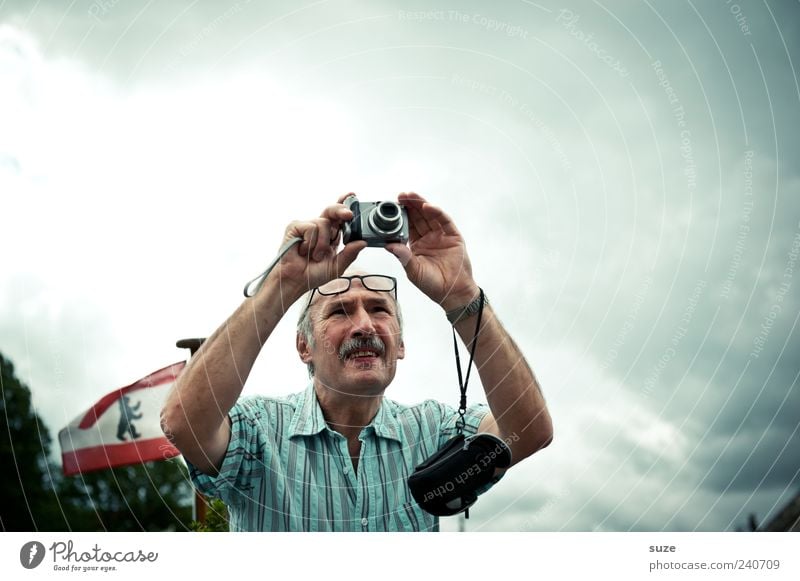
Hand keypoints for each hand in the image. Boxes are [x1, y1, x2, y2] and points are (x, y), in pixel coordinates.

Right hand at [272, 195, 366, 295]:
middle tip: (348, 215)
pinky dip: (310, 242)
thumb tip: (362, 242)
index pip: (339, 216)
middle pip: (332, 210)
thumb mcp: (337, 266)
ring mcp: (307, 226)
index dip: (345, 204)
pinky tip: (304, 250)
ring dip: (322, 243)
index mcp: (331, 235)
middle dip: (341, 210)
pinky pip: (310, 227)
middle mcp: (320, 228)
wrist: (295, 281)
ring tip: (315, 256)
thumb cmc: (313, 274)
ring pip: (323, 223)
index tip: (353, 196)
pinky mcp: (295, 227)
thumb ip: (350, 254)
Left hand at [384, 192, 478, 310]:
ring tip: (410, 196)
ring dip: (420, 204)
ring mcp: (441, 235)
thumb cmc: (432, 284)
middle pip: (418, 217)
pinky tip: (427, 207)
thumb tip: (387, 244)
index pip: (408, 226)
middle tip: (400, 196)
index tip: (392, 207)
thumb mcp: (413, 270)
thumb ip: (402, 256)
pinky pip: (444, 221)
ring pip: (430, 215)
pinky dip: (436, 212)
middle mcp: (429, 237)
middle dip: (409, 205)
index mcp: (417, 245)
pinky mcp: (453, 236)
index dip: (401, 216)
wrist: (453, 292)